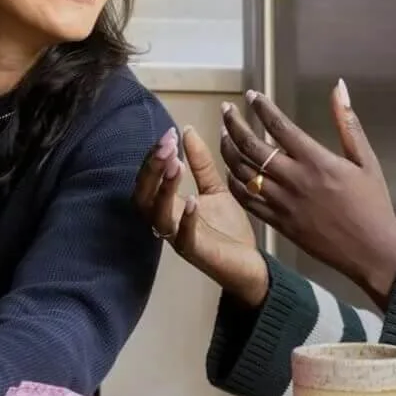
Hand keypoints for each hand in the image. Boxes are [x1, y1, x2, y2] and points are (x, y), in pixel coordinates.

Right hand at [132, 124, 269, 306]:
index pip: (149, 179)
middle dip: (153, 169)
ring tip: (177, 166)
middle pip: (144, 196)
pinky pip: (183, 238)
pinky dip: (186, 219)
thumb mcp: (215, 189)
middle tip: (166, 146)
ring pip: (158, 215)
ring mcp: (178, 238)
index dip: (154, 157)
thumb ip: (201, 163)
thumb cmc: (228, 229)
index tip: (169, 134)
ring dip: (165, 189)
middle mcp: (167, 221)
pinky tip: (193, 200)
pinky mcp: (196, 253)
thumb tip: (187, 130)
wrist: (250, 264)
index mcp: (169, 205)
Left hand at [221, 81, 395, 306]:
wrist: (371, 251)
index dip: (262, 107)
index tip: (251, 95)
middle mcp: (295, 180)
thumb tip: (339, 87)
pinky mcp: (278, 223)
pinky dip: (235, 182)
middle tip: (227, 109)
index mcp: (316, 161)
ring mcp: (283, 203)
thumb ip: (347, 123)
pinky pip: (247, 200)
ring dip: (229, 150)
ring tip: (224, 134)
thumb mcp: (366, 160)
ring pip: (243, 172)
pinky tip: (232, 170)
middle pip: (252, 146)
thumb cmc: (373, 204)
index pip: (280, 126)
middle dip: (234, 124)